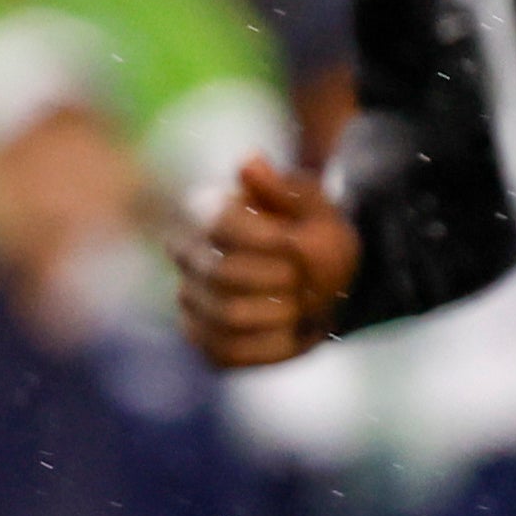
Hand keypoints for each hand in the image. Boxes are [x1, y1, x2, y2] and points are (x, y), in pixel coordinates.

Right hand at [180, 155, 358, 366]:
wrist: (328, 281)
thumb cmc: (317, 235)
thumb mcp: (317, 207)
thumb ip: (287, 189)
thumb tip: (248, 163)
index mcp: (206, 209)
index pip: (218, 224)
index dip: (268, 239)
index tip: (299, 243)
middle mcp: (187, 255)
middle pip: (222, 274)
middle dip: (279, 279)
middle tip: (307, 278)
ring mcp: (190, 300)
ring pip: (227, 317)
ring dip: (281, 313)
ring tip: (302, 303)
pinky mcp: (203, 340)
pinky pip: (230, 353)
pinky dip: (275, 344)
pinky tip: (293, 329)